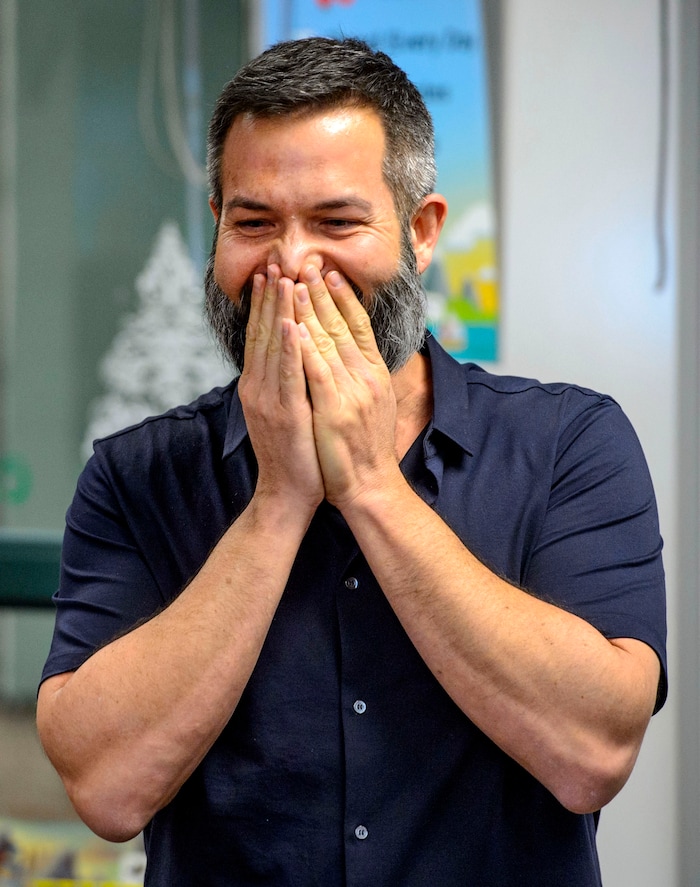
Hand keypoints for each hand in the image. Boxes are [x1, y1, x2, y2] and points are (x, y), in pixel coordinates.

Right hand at [238, 266, 323, 511]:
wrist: (287, 494)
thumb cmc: (293, 452)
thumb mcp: (283, 410)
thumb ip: (281, 382)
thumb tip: (288, 355)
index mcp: (258, 385)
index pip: (261, 336)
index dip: (264, 303)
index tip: (269, 272)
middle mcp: (257, 388)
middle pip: (263, 333)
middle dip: (269, 296)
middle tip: (272, 260)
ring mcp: (268, 400)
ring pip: (273, 348)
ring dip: (277, 311)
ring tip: (281, 278)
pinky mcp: (285, 414)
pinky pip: (288, 375)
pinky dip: (289, 348)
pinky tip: (293, 324)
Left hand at [293, 265, 399, 508]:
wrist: (369, 487)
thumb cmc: (365, 448)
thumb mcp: (370, 405)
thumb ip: (361, 376)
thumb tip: (351, 352)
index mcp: (374, 374)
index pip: (359, 326)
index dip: (344, 297)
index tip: (330, 272)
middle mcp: (365, 378)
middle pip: (342, 326)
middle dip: (322, 292)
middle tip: (308, 261)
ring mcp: (350, 394)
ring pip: (327, 343)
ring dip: (309, 310)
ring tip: (294, 281)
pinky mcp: (333, 412)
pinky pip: (316, 374)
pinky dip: (305, 349)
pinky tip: (293, 327)